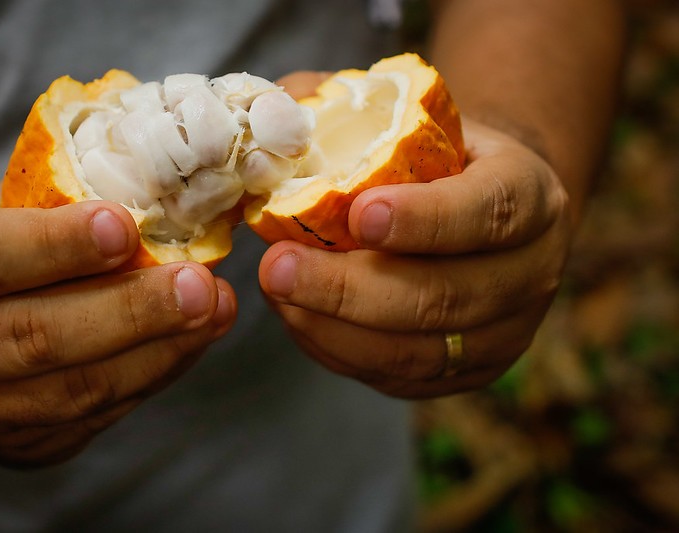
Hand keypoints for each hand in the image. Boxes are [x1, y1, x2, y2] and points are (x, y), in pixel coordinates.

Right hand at [0, 185, 235, 465]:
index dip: (53, 245)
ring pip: (74, 390)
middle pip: (33, 339)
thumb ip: (62, 200)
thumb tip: (161, 182)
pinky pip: (100, 413)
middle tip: (197, 284)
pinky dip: (157, 371)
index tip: (123, 225)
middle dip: (128, 312)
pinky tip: (196, 337)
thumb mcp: (3, 212)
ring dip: (158, 349)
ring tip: (214, 308)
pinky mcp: (22, 444)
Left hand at [258, 118, 570, 397]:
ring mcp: (504, 333)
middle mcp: (530, 272)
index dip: (424, 219)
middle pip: (444, 296)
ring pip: (416, 350)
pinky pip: (397, 376)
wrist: (485, 208)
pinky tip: (297, 316)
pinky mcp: (467, 372)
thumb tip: (275, 118)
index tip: (358, 215)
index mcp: (531, 195)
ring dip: (332, 326)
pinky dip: (337, 350)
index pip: (487, 212)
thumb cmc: (439, 157)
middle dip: (349, 288)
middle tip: (278, 267)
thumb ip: (350, 108)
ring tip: (275, 290)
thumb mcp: (417, 118)